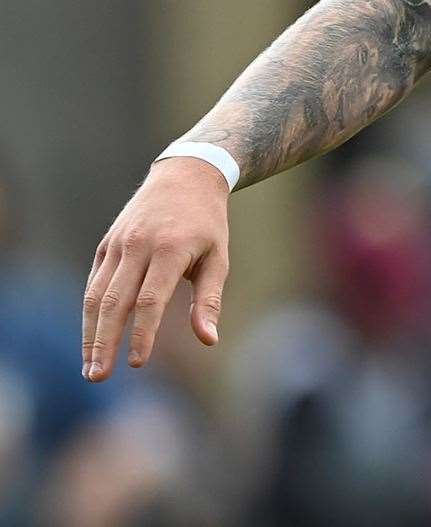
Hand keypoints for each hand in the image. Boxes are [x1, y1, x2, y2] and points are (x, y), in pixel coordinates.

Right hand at [81, 156, 231, 380]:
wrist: (186, 176)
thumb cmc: (207, 224)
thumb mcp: (218, 257)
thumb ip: (210, 299)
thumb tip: (209, 340)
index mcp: (170, 249)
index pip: (150, 300)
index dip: (142, 333)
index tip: (138, 363)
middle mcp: (138, 245)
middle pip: (114, 301)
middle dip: (104, 342)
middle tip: (97, 376)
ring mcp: (118, 243)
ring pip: (96, 294)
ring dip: (89, 333)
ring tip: (89, 366)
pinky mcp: (106, 244)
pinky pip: (94, 282)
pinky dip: (90, 311)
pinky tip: (91, 337)